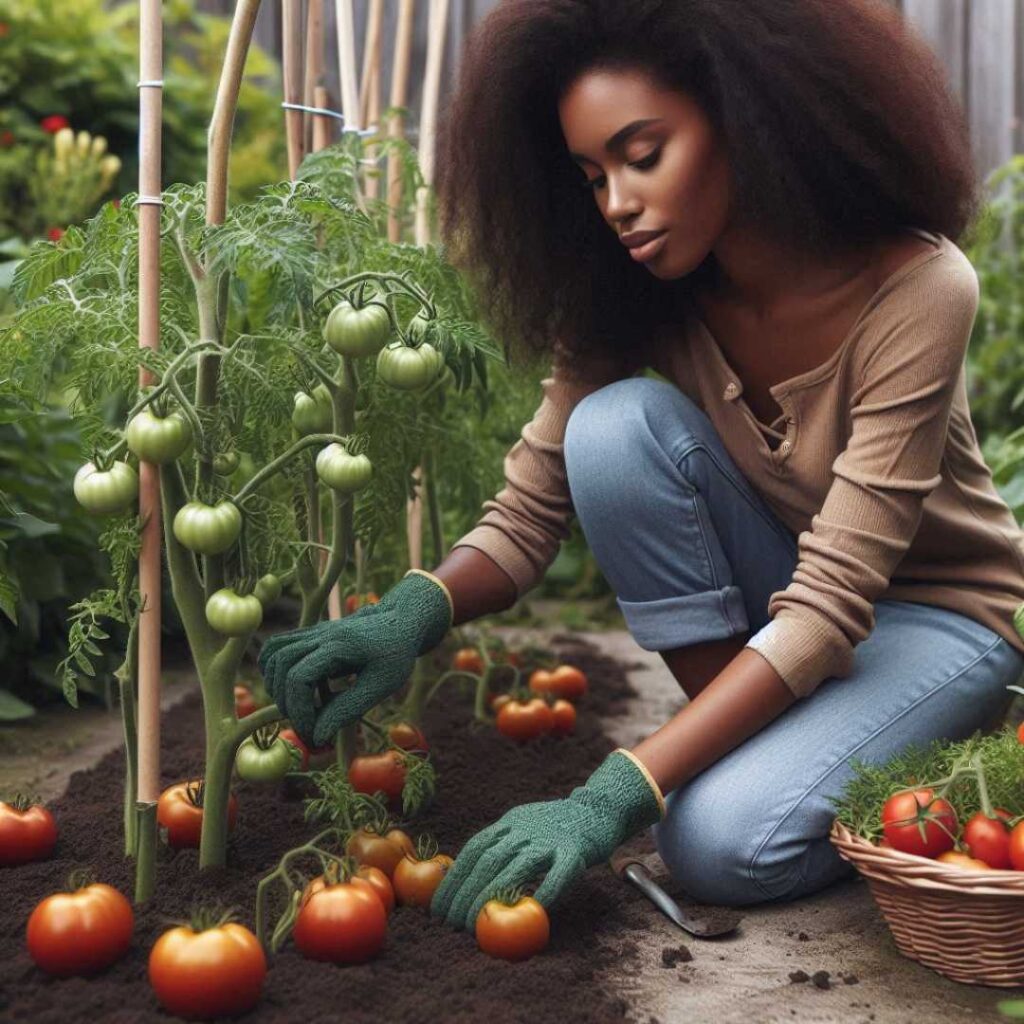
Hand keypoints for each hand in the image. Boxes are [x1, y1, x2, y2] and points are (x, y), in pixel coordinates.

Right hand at [257, 570, 451, 746]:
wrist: (400, 623)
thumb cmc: (395, 655)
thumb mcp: (381, 685)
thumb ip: (348, 709)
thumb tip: (318, 736)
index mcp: (341, 645)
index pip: (299, 677)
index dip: (300, 710)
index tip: (314, 734)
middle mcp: (321, 633)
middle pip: (281, 664)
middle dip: (286, 701)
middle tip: (308, 726)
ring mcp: (313, 631)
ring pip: (272, 653)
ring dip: (276, 685)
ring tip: (299, 708)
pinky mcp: (309, 634)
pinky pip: (277, 648)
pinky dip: (275, 670)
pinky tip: (295, 689)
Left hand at [430, 750, 663, 930]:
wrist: (598, 808)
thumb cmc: (556, 828)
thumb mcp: (523, 828)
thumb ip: (501, 847)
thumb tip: (468, 882)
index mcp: (510, 821)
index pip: (475, 849)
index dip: (454, 878)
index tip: (439, 907)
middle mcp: (526, 827)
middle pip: (490, 860)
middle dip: (466, 893)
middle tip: (452, 924)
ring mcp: (551, 838)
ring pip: (517, 867)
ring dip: (492, 897)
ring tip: (477, 924)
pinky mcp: (576, 850)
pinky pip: (559, 873)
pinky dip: (546, 891)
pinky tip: (534, 911)